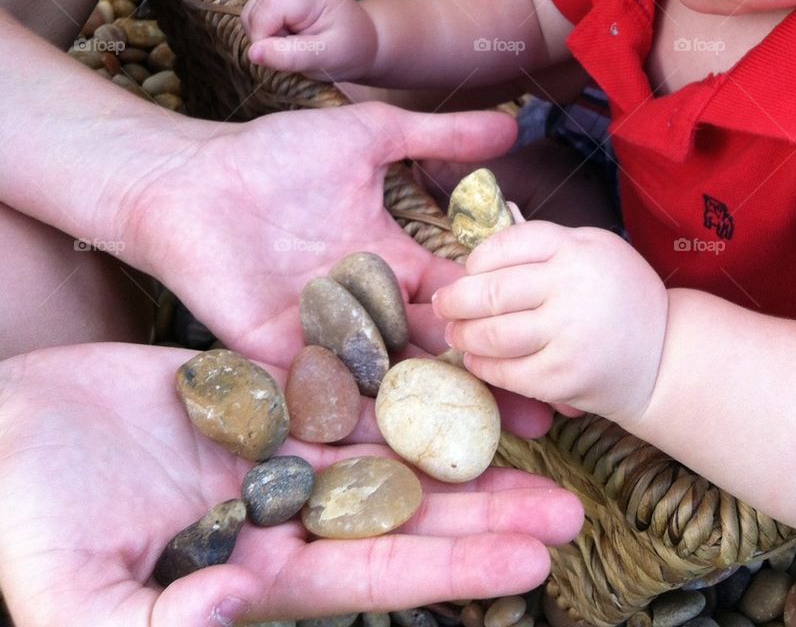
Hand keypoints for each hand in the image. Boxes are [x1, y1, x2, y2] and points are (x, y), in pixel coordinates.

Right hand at [0, 343, 584, 626]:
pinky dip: (397, 376)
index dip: (451, 571)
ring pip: (387, 445)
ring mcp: (275, 449)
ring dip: (457, 440)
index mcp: (251, 571)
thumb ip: (148, 624)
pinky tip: (452, 364)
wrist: (7, 425)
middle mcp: (280, 513)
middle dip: (485, 512)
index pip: (372, 575)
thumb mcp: (69, 588)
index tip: (529, 568)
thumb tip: (231, 616)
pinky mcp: (262, 394)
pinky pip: (344, 383)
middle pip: (403, 513)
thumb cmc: (26, 513)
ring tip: (533, 434)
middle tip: (568, 505)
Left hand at [127, 100, 551, 436]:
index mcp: (388, 262)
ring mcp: (324, 341)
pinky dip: (362, 425)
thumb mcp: (367, 138)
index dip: (502, 317)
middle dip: (485, 381)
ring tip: (489, 447)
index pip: (457, 297)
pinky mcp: (280, 364)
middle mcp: (364, 309)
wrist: (187, 181)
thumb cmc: (273, 155)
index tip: (554, 341)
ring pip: (390, 384)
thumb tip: (510, 124)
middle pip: (434, 353)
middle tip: (546, 415)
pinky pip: (327, 399)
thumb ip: (435, 137)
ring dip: (434, 414)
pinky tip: (407, 456)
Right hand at [242, 0, 377, 79]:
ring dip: (265, 36)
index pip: (266, 10)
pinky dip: (267, 32)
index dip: (264, 39)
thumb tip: (252, 53)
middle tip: (295, 51)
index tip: (284, 57)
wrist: (366, 40)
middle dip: (264, 38)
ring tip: (294, 45)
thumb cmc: (351, 50)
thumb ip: (291, 55)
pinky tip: (290, 39)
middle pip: (253, 9)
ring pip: (251, 12)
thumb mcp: (327, 57)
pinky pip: (257, 15)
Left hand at [432, 221, 670, 428]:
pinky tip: (476, 358)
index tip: (468, 270)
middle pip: (491, 291)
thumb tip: (493, 216)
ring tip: (454, 331)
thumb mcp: (593, 248)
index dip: (477, 259)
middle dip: (455, 299)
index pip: (506, 245)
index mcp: (575, 248)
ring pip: (493, 334)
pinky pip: (507, 371)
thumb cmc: (621, 294)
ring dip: (463, 334)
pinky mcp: (563, 377)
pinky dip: (483, 365)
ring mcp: (567, 334)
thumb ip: (545, 240)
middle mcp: (571, 287)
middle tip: (442, 304)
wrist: (664, 354)